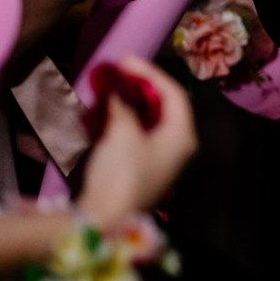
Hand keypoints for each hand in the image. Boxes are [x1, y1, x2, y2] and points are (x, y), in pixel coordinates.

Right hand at [76, 58, 196, 226]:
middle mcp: (177, 147)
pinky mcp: (139, 170)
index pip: (173, 93)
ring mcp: (158, 160)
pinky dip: (117, 124)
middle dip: (135, 89)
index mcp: (183, 135)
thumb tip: (116, 86)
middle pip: (161, 107)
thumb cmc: (122, 172)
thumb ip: (121, 104)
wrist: (104, 219)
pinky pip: (132, 138)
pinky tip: (96, 116)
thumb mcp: (123, 131)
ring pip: (144, 122)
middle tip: (113, 74)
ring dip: (123, 106)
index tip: (124, 61)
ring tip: (102, 92)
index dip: (149, 73)